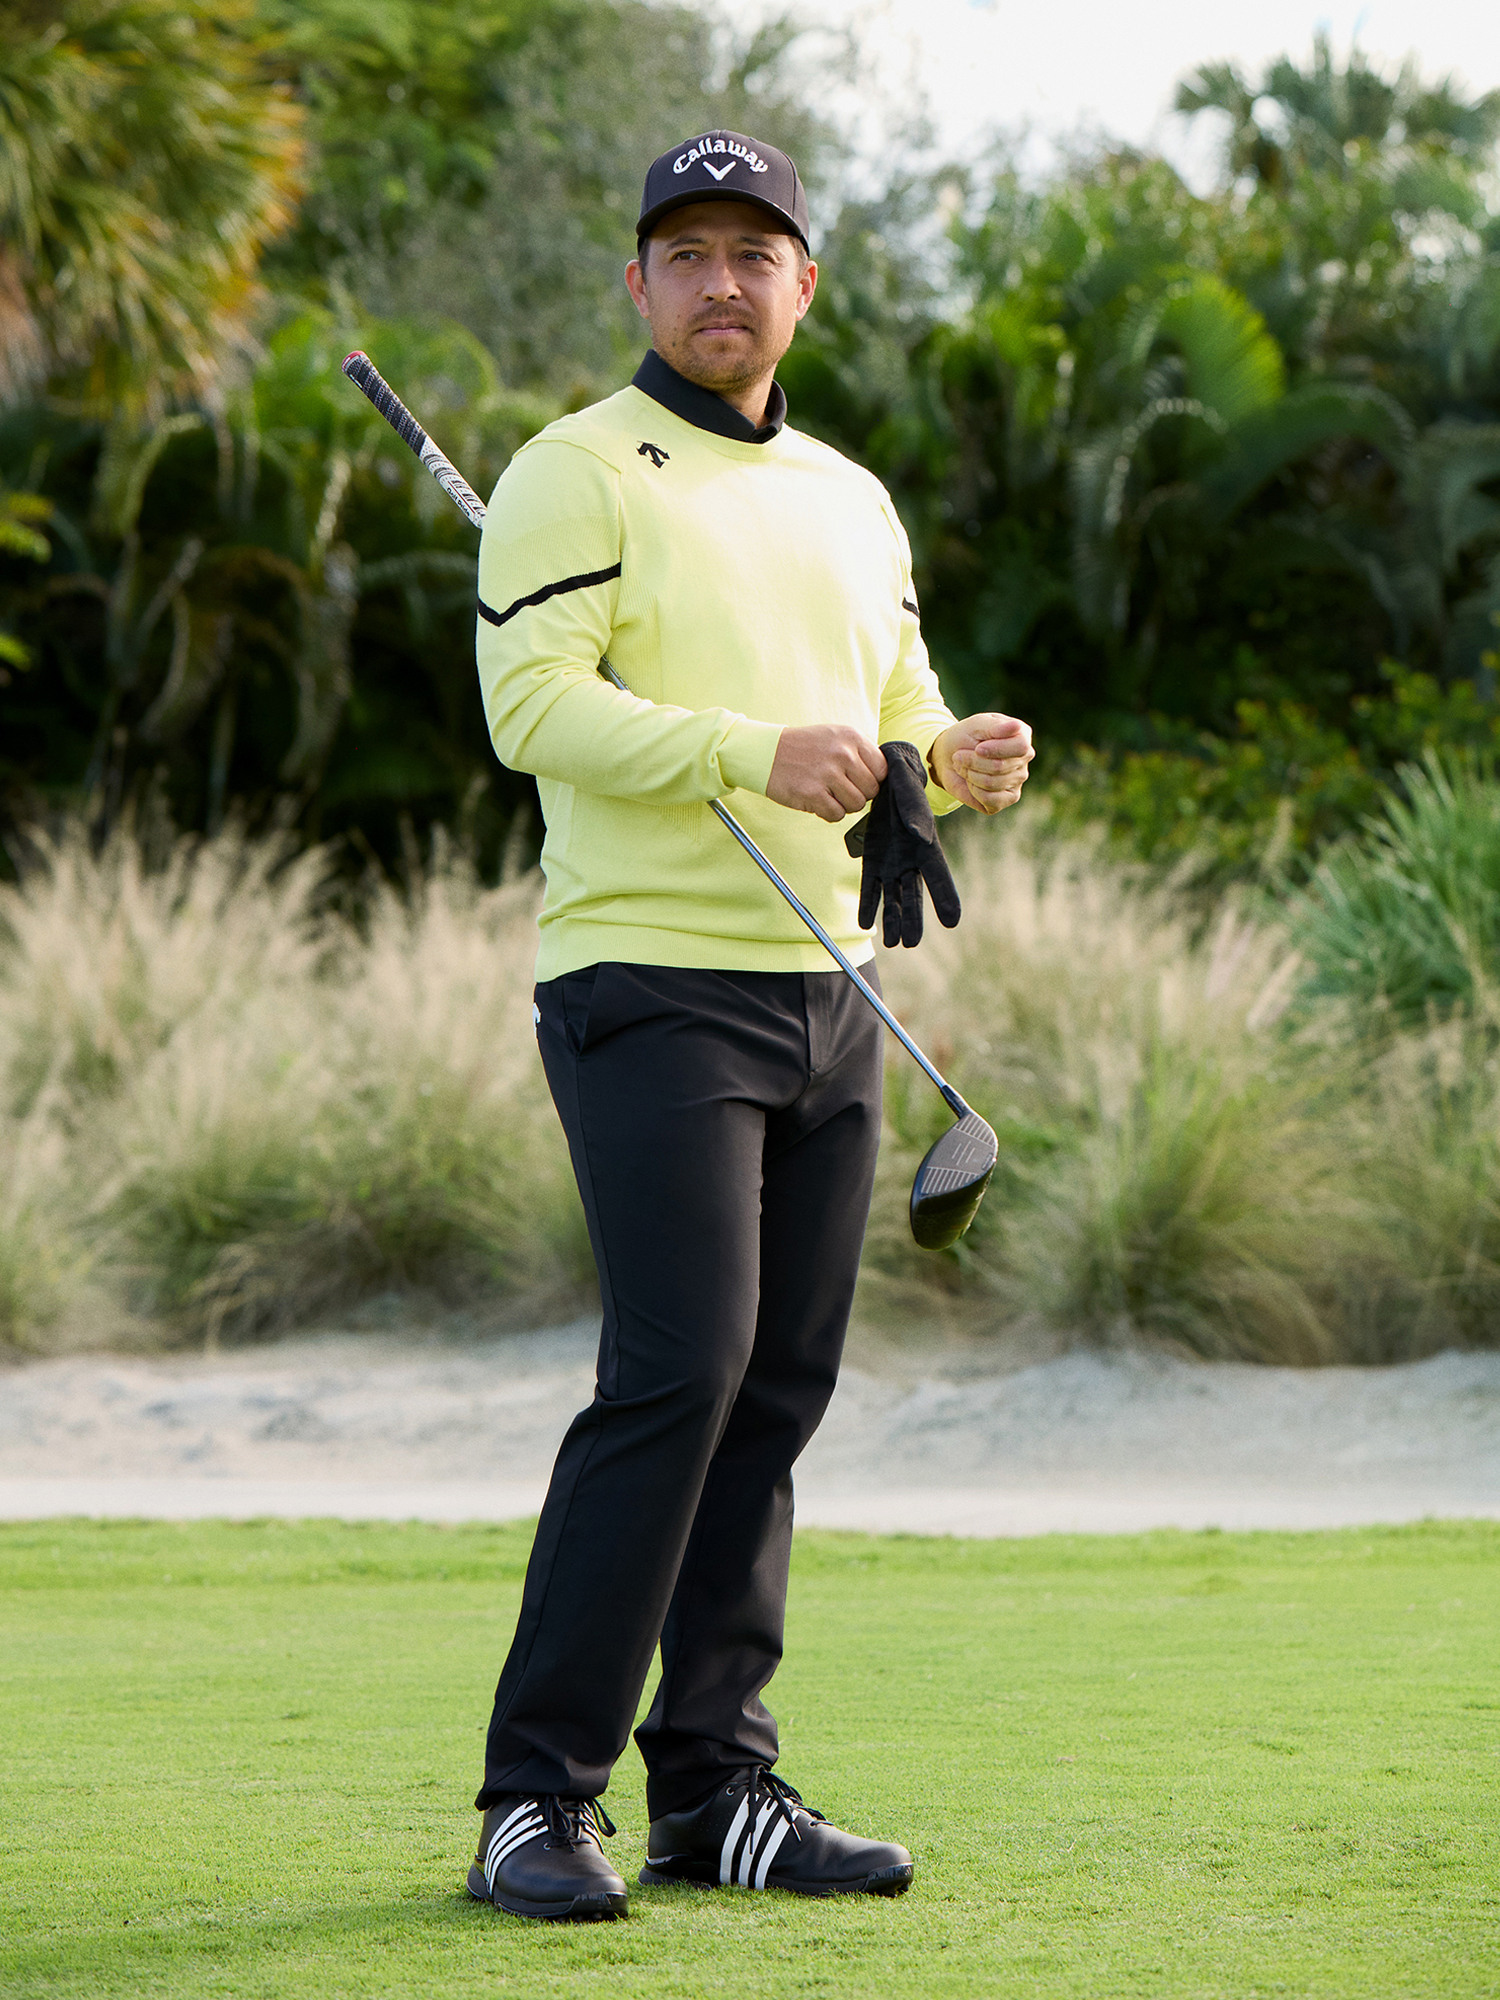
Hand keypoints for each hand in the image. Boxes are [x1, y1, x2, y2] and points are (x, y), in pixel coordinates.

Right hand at [766, 724, 887, 822]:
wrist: (766, 753)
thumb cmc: (804, 747)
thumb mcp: (836, 736)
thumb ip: (861, 752)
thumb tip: (883, 777)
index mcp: (852, 737)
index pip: (882, 769)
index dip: (872, 779)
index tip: (858, 779)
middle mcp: (842, 754)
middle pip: (871, 790)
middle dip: (858, 793)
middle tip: (840, 787)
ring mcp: (827, 774)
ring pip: (856, 805)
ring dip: (844, 804)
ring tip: (829, 793)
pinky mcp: (813, 793)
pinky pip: (837, 815)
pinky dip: (828, 812)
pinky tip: (818, 800)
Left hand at [930, 713, 1033, 814]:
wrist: (948, 758)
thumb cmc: (965, 737)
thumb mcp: (976, 725)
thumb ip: (995, 727)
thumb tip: (1016, 726)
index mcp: (1022, 736)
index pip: (1021, 747)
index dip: (997, 749)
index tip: (977, 748)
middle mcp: (1024, 759)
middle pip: (1000, 766)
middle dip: (973, 761)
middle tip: (959, 756)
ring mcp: (1018, 780)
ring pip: (992, 783)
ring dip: (970, 774)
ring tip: (963, 766)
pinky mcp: (1007, 798)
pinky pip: (990, 799)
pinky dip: (973, 790)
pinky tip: (971, 782)